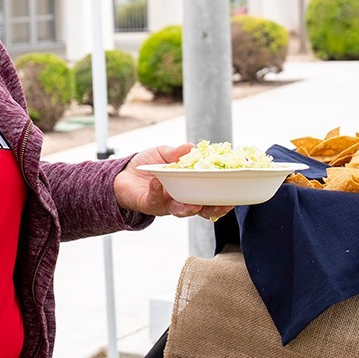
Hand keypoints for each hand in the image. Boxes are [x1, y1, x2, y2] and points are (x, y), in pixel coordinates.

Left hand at [114, 144, 233, 220]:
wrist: (122, 175)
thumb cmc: (148, 165)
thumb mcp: (163, 154)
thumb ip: (177, 153)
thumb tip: (191, 147)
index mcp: (189, 188)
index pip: (211, 197)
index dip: (224, 199)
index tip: (236, 197)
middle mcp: (180, 200)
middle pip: (201, 209)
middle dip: (213, 208)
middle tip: (223, 204)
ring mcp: (165, 204)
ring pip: (181, 210)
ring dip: (189, 206)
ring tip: (194, 201)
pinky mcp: (148, 204)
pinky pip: (155, 201)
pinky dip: (157, 191)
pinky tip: (158, 182)